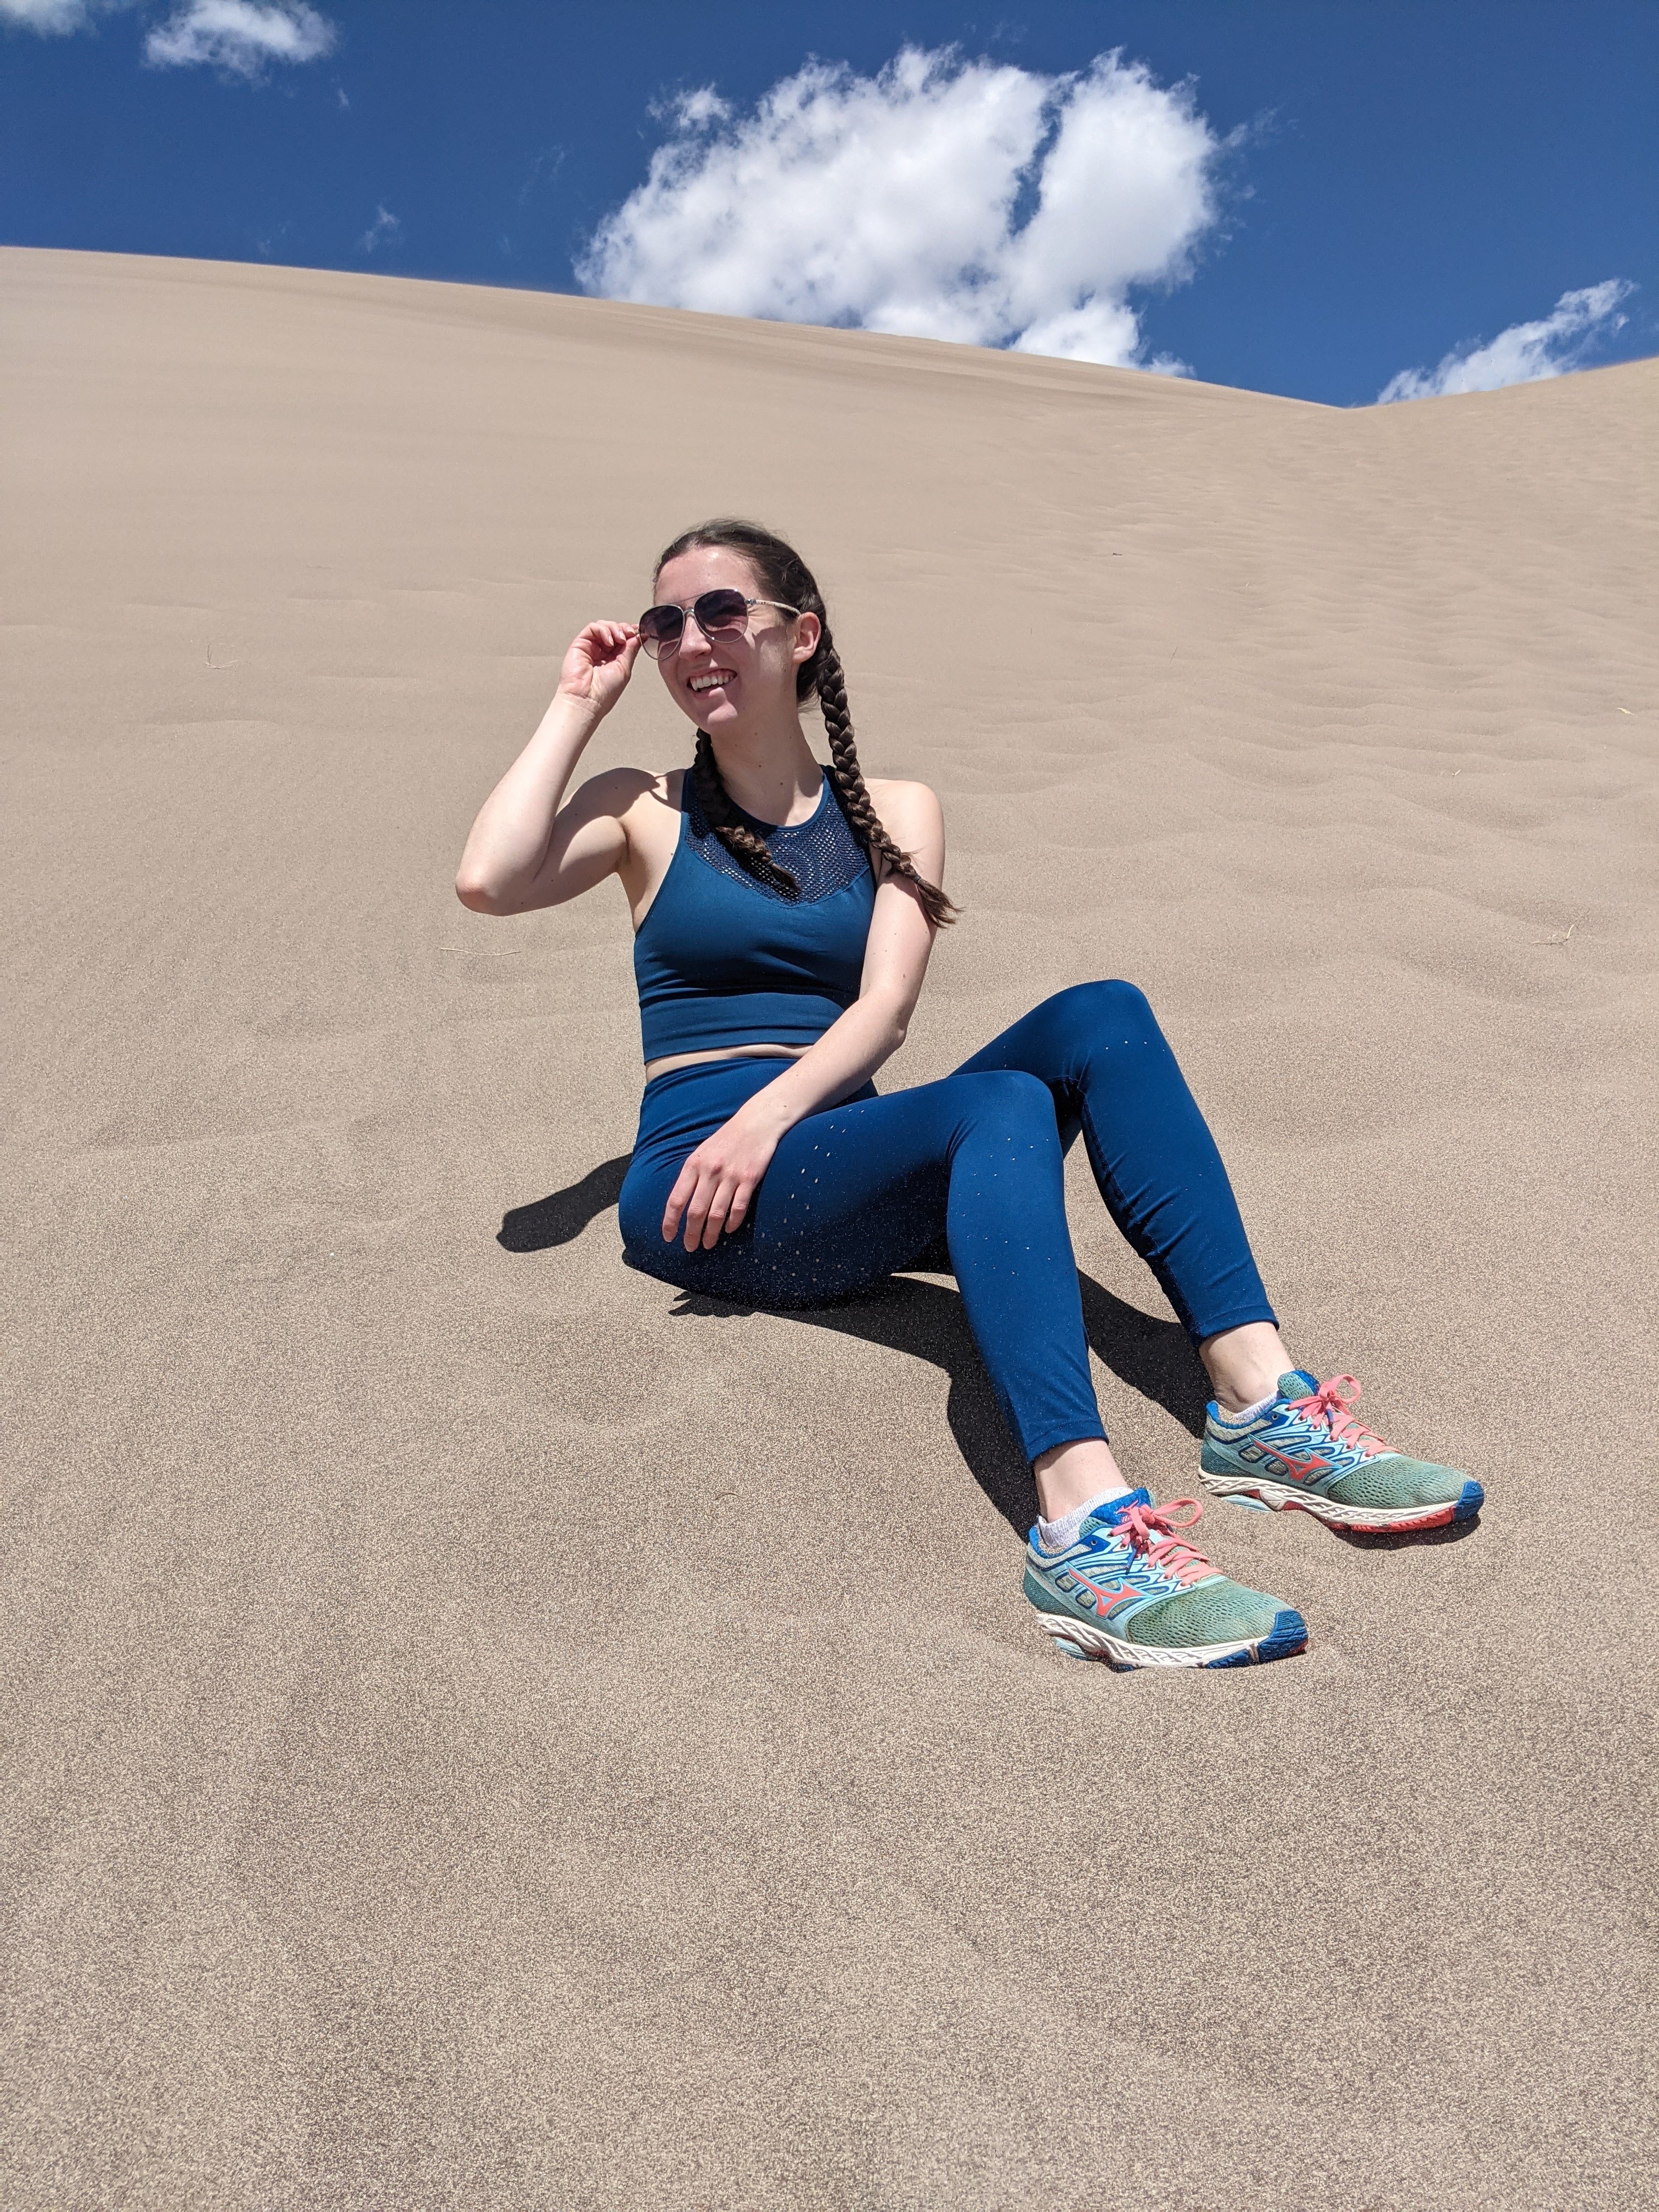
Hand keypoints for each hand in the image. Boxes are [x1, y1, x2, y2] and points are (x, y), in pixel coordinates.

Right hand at [555, 620, 640, 718]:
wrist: (587, 700)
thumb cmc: (603, 692)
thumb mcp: (625, 668)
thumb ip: (631, 650)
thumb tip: (640, 636)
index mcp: (613, 659)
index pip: (623, 639)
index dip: (631, 633)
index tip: (640, 632)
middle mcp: (601, 652)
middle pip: (614, 629)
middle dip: (624, 629)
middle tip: (630, 634)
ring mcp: (590, 647)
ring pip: (604, 626)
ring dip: (615, 628)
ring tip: (620, 639)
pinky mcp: (580, 644)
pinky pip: (592, 628)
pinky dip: (604, 630)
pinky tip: (609, 641)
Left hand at [662, 1107, 781, 1250]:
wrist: (758, 1121)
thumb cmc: (728, 1138)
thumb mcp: (702, 1152)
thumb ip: (692, 1175)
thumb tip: (681, 1203)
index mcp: (694, 1164)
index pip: (676, 1199)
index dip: (670, 1222)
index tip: (668, 1237)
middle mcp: (710, 1171)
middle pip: (695, 1211)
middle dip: (690, 1234)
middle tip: (689, 1247)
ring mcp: (730, 1175)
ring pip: (716, 1214)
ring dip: (711, 1233)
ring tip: (707, 1244)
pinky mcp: (750, 1178)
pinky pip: (738, 1207)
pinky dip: (732, 1222)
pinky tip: (729, 1230)